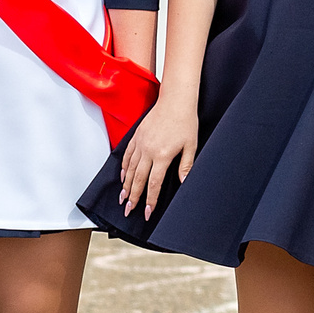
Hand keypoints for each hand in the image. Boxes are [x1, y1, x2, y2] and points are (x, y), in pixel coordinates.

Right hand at [118, 92, 200, 217]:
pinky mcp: (136, 136)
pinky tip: (123, 176)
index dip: (150, 200)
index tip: (147, 212)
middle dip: (133, 197)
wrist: (175, 101)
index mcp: (162, 155)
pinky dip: (123, 168)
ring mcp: (140, 143)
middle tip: (128, 210)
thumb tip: (184, 183)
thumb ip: (186, 166)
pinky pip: (127, 155)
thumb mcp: (191, 146)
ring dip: (125, 185)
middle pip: (138, 180)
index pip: (153, 184)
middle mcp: (148, 151)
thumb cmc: (186, 121)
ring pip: (129, 169)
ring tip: (123, 198)